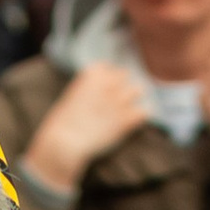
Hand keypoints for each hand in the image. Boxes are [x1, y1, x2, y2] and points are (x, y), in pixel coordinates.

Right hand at [20, 61, 151, 194]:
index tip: (104, 89)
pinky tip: (136, 121)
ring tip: (128, 109)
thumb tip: (99, 93)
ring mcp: (119, 100)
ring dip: (134, 98)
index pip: (108, 67)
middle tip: (117, 100)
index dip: (108, 78)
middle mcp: (108, 83)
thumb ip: (89, 89)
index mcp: (93, 74)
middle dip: (122, 86)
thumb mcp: (73, 97)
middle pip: (124, 75)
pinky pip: (145, 112)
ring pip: (138, 89)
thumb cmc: (64, 123)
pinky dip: (142, 115)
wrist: (65, 142)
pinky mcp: (126, 119)